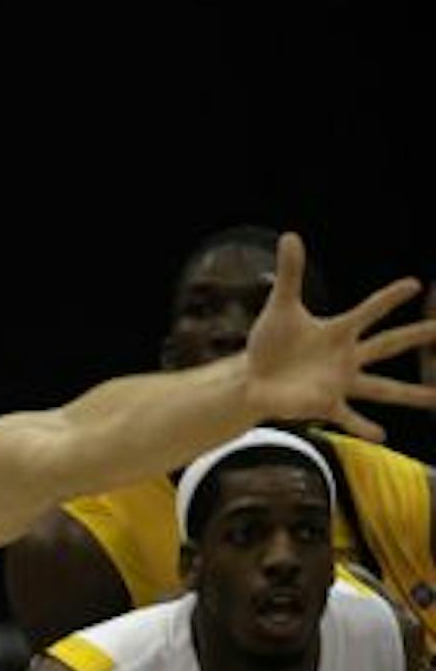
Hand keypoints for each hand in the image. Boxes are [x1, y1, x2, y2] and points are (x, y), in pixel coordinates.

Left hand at [243, 234, 435, 440]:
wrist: (255, 378)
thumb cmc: (272, 344)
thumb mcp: (281, 307)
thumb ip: (290, 274)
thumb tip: (290, 235)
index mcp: (338, 332)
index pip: (369, 311)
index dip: (389, 298)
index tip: (415, 283)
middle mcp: (346, 357)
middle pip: (388, 344)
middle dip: (416, 337)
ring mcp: (339, 382)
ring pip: (382, 388)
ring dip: (410, 393)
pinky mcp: (325, 404)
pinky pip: (348, 418)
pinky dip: (364, 427)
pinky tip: (383, 435)